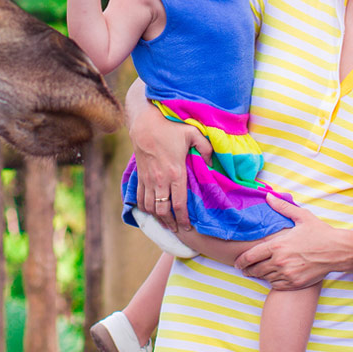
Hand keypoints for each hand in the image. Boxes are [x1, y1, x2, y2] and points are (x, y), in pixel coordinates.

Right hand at [127, 82, 211, 229]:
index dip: (183, 219)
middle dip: (171, 223)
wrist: (144, 122)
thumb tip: (212, 161)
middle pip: (163, 210)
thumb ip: (205, 148)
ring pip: (150, 207)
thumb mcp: (193, 133)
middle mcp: (160, 179)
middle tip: (178, 229)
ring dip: (158, 218)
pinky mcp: (140, 175)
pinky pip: (140, 197)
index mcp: (175, 172)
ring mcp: (148, 179)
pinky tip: (151, 211)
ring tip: (166, 223)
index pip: (179, 203)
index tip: (188, 227)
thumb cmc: (170, 126)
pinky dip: (144, 208)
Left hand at [233, 195, 350, 289]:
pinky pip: (276, 285)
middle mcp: (280, 261)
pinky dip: (272, 282)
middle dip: (247, 270)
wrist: (338, 251)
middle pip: (255, 270)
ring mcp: (287, 274)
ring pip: (265, 278)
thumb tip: (268, 196)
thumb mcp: (302, 216)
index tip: (237, 263)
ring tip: (258, 272)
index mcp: (278, 245)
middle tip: (245, 269)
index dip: (241, 261)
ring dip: (260, 275)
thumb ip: (282, 207)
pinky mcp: (295, 283)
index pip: (251, 256)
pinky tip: (273, 276)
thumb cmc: (320, 233)